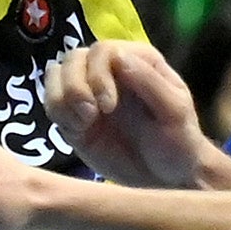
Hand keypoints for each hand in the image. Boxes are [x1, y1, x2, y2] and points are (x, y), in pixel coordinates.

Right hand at [41, 40, 216, 190]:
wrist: (169, 179)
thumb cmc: (179, 141)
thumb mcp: (175, 111)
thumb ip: (150, 82)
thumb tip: (119, 56)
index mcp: (136, 60)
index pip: (103, 50)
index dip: (98, 74)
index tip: (108, 106)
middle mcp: (109, 71)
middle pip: (74, 58)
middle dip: (76, 85)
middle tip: (90, 115)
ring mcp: (89, 92)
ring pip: (56, 74)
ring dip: (62, 97)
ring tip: (82, 123)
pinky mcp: (74, 117)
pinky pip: (51, 102)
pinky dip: (57, 112)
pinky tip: (76, 130)